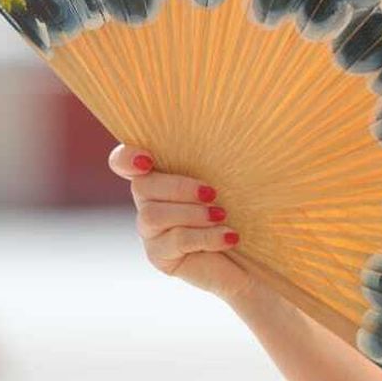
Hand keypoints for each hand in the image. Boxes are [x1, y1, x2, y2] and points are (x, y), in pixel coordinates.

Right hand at [107, 143, 260, 306]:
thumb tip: (233, 123)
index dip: (126, 158)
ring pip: (153, 216)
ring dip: (192, 213)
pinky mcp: (161, 256)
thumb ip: (219, 159)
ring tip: (222, 216)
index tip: (147, 160)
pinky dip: (206, 236)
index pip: (123, 162)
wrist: (257, 257)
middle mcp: (149, 202)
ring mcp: (152, 232)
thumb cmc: (248, 210)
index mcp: (162, 175)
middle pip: (141, 187)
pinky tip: (230, 236)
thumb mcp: (236, 179)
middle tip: (212, 193)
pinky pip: (176, 241)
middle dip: (178, 187)